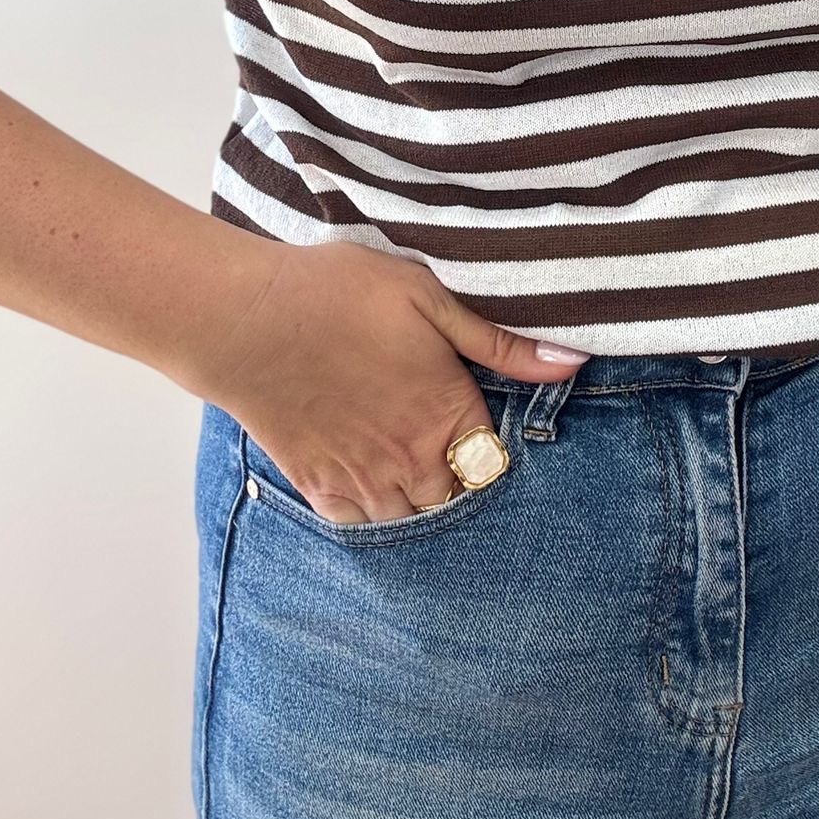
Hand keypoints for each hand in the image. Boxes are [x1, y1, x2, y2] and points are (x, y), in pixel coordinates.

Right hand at [184, 238, 588, 523]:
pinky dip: (371, 510)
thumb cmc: (337, 295)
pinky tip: (369, 477)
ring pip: (411, 518)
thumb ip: (500, 341)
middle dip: (459, 478)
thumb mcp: (429, 297)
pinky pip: (360, 524)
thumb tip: (573, 363)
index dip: (492, 445)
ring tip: (411, 462)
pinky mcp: (317, 485)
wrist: (245, 319)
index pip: (495, 462)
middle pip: (456, 498)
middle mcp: (410, 462)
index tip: (480, 422)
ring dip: (419, 498)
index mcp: (446, 416)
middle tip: (447, 444)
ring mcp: (361, 481)